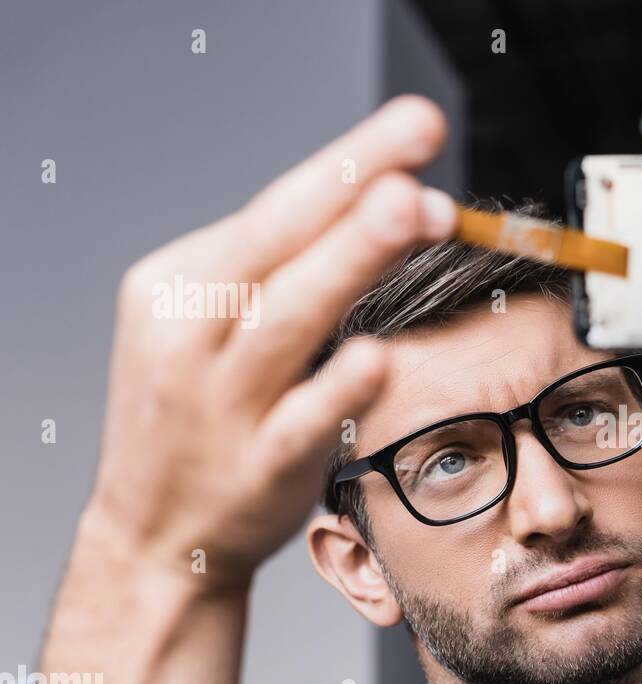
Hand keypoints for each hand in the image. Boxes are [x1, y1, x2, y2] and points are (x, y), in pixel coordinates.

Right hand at [88, 94, 457, 592]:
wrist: (156, 532)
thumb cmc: (201, 413)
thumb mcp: (212, 325)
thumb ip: (282, 271)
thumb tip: (389, 199)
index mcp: (182, 284)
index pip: (276, 210)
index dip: (349, 164)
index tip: (413, 127)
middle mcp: (193, 332)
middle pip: (281, 242)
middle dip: (354, 184)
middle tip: (418, 135)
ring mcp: (222, 400)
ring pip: (292, 317)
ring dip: (352, 259)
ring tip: (409, 209)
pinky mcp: (257, 463)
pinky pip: (303, 419)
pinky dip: (338, 386)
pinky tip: (376, 356)